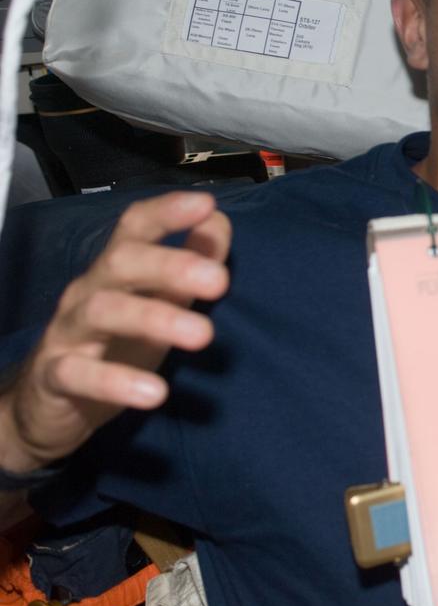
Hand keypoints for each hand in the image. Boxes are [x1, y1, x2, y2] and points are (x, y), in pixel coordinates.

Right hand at [0, 192, 230, 474]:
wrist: (49, 402)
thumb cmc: (115, 343)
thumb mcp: (159, 301)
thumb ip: (189, 264)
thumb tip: (219, 222)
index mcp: (116, 270)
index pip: (135, 227)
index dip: (167, 212)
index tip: (207, 204)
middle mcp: (89, 291)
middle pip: (121, 262)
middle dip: (172, 265)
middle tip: (220, 281)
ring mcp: (68, 331)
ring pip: (102, 311)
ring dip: (156, 319)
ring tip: (204, 335)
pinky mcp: (54, 376)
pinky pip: (78, 374)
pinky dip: (117, 382)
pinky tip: (155, 393)